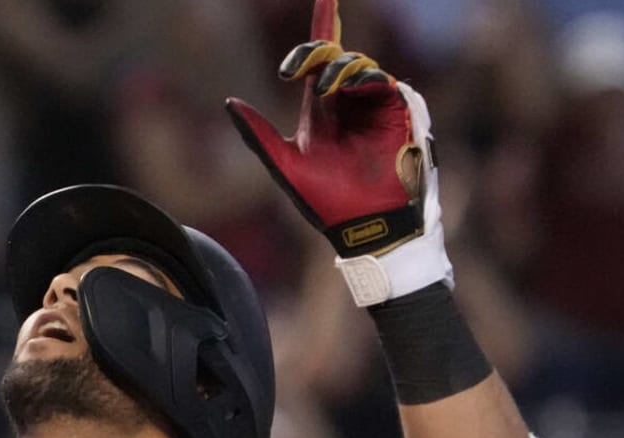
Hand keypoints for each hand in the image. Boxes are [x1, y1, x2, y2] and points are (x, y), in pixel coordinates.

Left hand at [226, 0, 450, 306]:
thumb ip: (257, 135)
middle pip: (334, 55)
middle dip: (314, 53)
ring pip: (357, 65)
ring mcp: (372, 106)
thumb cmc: (325, 203)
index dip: (324, 23)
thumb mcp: (284, 165)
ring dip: (337, 69)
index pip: (319, 59)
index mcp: (321, 110)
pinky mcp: (395, 113)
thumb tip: (228, 103)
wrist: (362, 227)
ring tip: (323, 90)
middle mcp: (347, 103)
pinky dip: (363, 79)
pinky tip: (346, 89)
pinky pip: (381, 81)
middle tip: (293, 69)